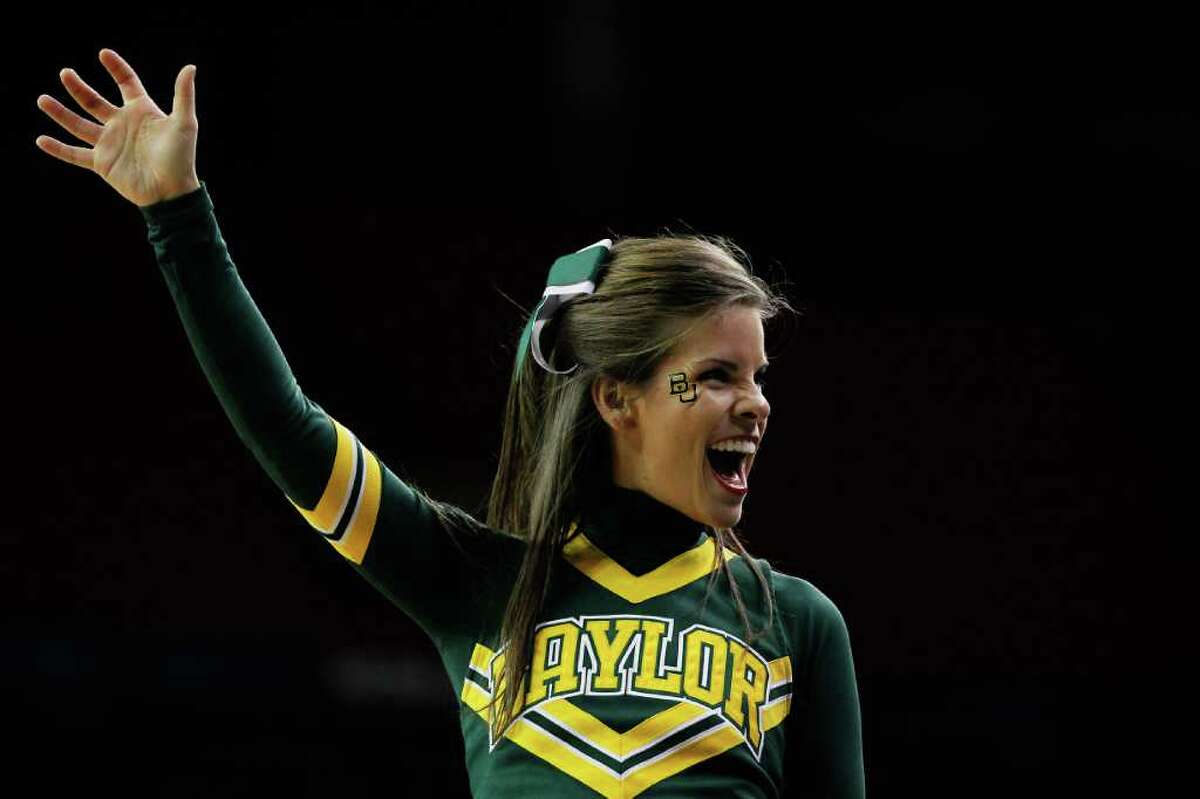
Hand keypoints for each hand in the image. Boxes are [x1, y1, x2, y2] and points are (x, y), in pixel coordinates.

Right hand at [36, 49, 200, 207]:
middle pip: (95, 101)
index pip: (126, 83)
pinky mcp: (102, 163)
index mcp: (142, 111)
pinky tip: (41, 140)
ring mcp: (110, 143)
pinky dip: (58, 148)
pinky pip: (75, 154)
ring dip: (60, 113)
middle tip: (65, 73)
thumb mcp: (184, 123)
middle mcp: (122, 124)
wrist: (171, 192)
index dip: (116, 68)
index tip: (103, 54)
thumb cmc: (180, 157)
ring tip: (42, 99)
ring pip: (79, 124)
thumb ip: (183, 95)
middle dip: (78, 88)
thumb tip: (190, 67)